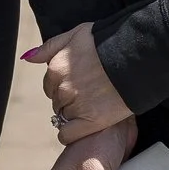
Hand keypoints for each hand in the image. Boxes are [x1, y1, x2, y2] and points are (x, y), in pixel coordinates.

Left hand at [24, 21, 133, 140]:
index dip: (65, 85)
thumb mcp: (77, 34)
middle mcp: (62, 87)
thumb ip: (51, 47)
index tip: (81, 83)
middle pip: (58, 101)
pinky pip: (68, 135)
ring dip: (76, 114)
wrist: (140, 56)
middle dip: (70, 99)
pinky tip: (87, 125)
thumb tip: (28, 57)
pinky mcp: (91, 122)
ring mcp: (76, 105)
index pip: (50, 85)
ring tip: (96, 105)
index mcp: (56, 67)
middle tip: (91, 94)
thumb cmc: (110, 41)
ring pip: (63, 117)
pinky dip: (73, 133)